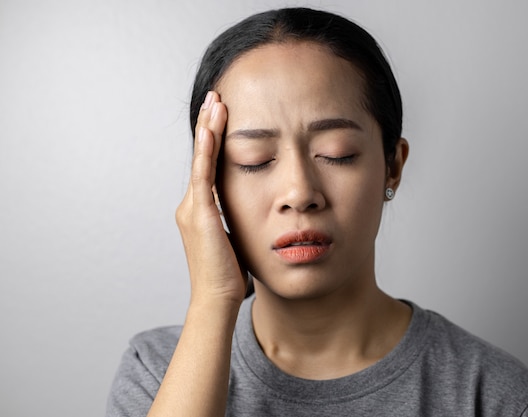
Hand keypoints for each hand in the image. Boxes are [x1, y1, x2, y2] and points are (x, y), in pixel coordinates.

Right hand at [175, 91, 246, 305]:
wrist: (217, 299)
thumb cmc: (229, 275)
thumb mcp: (234, 239)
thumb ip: (237, 221)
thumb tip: (254, 210)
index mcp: (200, 210)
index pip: (208, 165)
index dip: (214, 139)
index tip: (223, 116)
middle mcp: (192, 205)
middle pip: (201, 155)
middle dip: (209, 125)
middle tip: (216, 97)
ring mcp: (192, 208)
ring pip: (200, 158)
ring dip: (208, 128)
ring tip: (216, 102)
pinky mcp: (200, 213)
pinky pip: (203, 173)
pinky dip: (206, 149)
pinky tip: (212, 128)